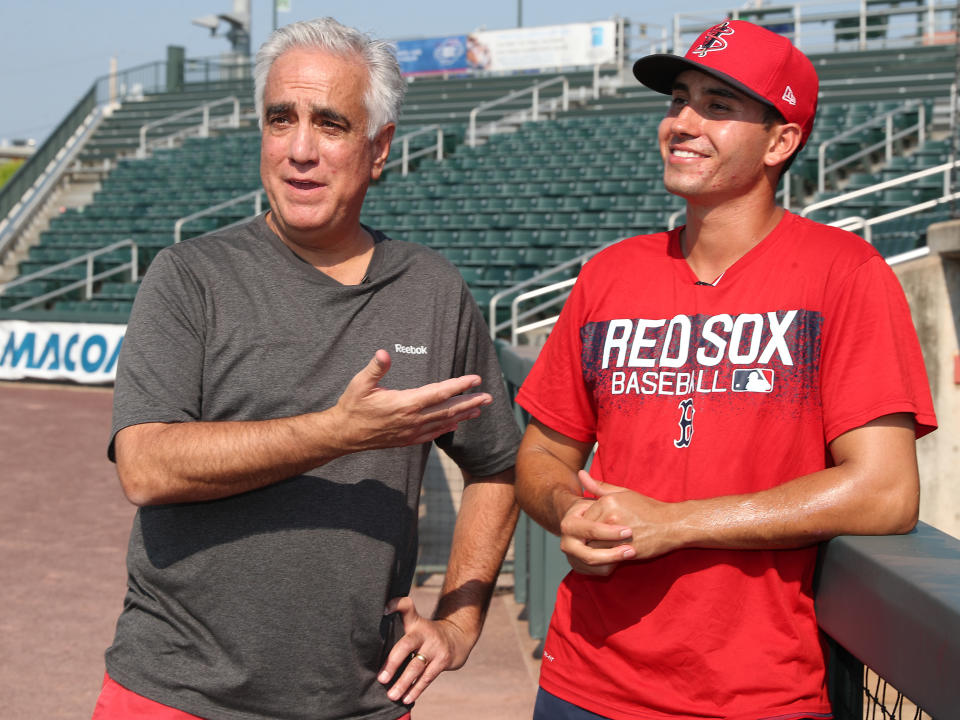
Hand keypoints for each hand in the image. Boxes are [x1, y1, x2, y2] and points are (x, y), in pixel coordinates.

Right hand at [332, 350, 491, 451]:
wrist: (344, 434)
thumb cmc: (352, 406)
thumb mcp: (360, 384)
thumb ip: (375, 368)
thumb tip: (384, 353)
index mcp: (405, 403)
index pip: (439, 393)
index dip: (459, 385)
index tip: (475, 379)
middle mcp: (412, 420)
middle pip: (448, 410)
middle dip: (470, 402)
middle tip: (488, 397)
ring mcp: (411, 432)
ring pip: (444, 423)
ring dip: (463, 415)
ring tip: (480, 409)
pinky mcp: (408, 440)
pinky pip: (433, 434)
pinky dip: (447, 428)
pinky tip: (456, 424)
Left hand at [377, 596, 473, 705]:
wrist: (457, 638)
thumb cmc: (425, 635)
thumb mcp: (415, 625)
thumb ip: (398, 629)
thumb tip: (372, 651)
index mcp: (415, 622)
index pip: (406, 606)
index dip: (395, 605)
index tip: (384, 610)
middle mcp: (424, 632)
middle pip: (406, 645)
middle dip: (392, 663)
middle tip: (381, 678)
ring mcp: (435, 646)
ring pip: (416, 666)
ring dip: (403, 683)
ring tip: (391, 695)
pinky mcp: (443, 660)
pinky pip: (427, 677)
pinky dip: (416, 689)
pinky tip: (406, 698)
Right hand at [558, 493, 634, 576]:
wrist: (590, 529)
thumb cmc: (602, 510)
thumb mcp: (603, 500)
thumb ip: (596, 488)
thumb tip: (581, 472)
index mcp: (570, 523)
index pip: (591, 530)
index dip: (610, 531)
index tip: (628, 531)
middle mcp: (566, 541)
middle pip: (589, 552)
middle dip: (611, 552)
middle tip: (631, 548)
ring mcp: (572, 555)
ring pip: (592, 564)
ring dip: (612, 561)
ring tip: (631, 554)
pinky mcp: (578, 567)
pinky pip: (593, 572)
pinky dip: (607, 569)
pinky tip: (621, 563)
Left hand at [579, 470, 681, 560]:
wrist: (672, 525)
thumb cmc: (647, 508)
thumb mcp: (623, 493)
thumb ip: (599, 486)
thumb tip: (580, 473)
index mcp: (608, 501)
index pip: (583, 517)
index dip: (586, 525)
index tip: (592, 528)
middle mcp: (611, 516)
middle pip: (586, 532)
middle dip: (588, 537)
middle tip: (594, 540)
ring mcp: (618, 534)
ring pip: (593, 546)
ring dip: (595, 549)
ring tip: (603, 547)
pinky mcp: (625, 550)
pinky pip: (606, 557)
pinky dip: (605, 558)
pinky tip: (612, 554)